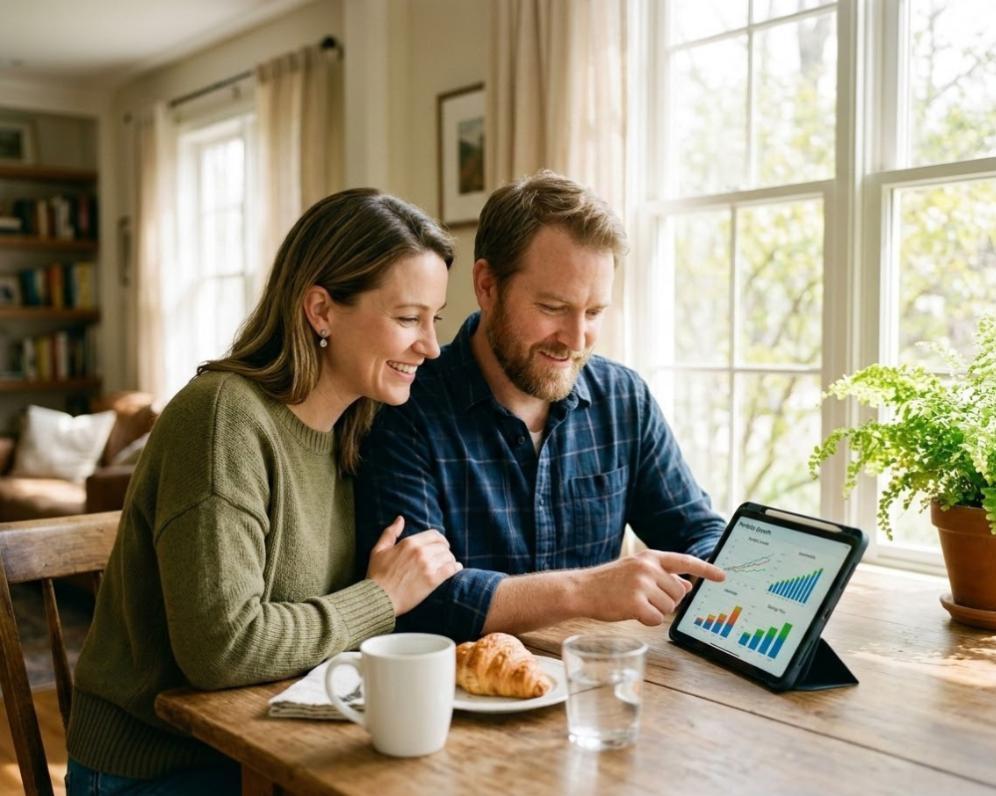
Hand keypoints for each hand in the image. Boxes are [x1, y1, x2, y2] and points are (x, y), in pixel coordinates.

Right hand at [366, 517, 462, 615]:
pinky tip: (456, 568)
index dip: (440, 539)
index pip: (434, 534)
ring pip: (448, 556)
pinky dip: (455, 568)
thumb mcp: (379, 550)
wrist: (378, 598)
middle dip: (445, 550)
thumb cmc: (376, 575)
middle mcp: (420, 552)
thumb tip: (400, 519)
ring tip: (449, 564)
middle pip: (443, 545)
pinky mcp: (432, 580)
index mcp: (409, 543)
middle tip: (444, 556)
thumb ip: (390, 532)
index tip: (440, 545)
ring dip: (450, 559)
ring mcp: (427, 566)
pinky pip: (450, 569)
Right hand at [578, 551, 724, 625]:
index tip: (723, 575)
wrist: (582, 590)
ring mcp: (641, 584)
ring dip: (656, 611)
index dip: (706, 569)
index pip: (685, 561)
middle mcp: (648, 567)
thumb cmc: (610, 582)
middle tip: (644, 598)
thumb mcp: (637, 572)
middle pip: (679, 593)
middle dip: (667, 601)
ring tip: (635, 603)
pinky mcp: (634, 602)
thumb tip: (687, 584)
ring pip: (669, 607)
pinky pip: (656, 619)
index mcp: (650, 557)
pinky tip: (632, 612)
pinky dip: (647, 620)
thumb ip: (663, 576)